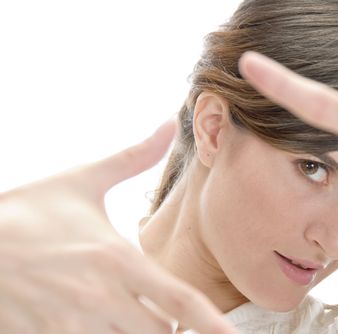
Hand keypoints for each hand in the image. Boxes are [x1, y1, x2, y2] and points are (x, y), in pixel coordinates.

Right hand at [0, 119, 235, 333]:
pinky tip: (99, 321)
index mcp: (117, 258)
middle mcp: (101, 296)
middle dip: (170, 328)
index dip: (211, 322)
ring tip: (131, 316)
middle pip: (159, 333)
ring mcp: (71, 322)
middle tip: (165, 313)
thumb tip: (171, 123)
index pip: (178, 299)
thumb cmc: (27, 209)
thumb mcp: (83, 180)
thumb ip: (134, 157)